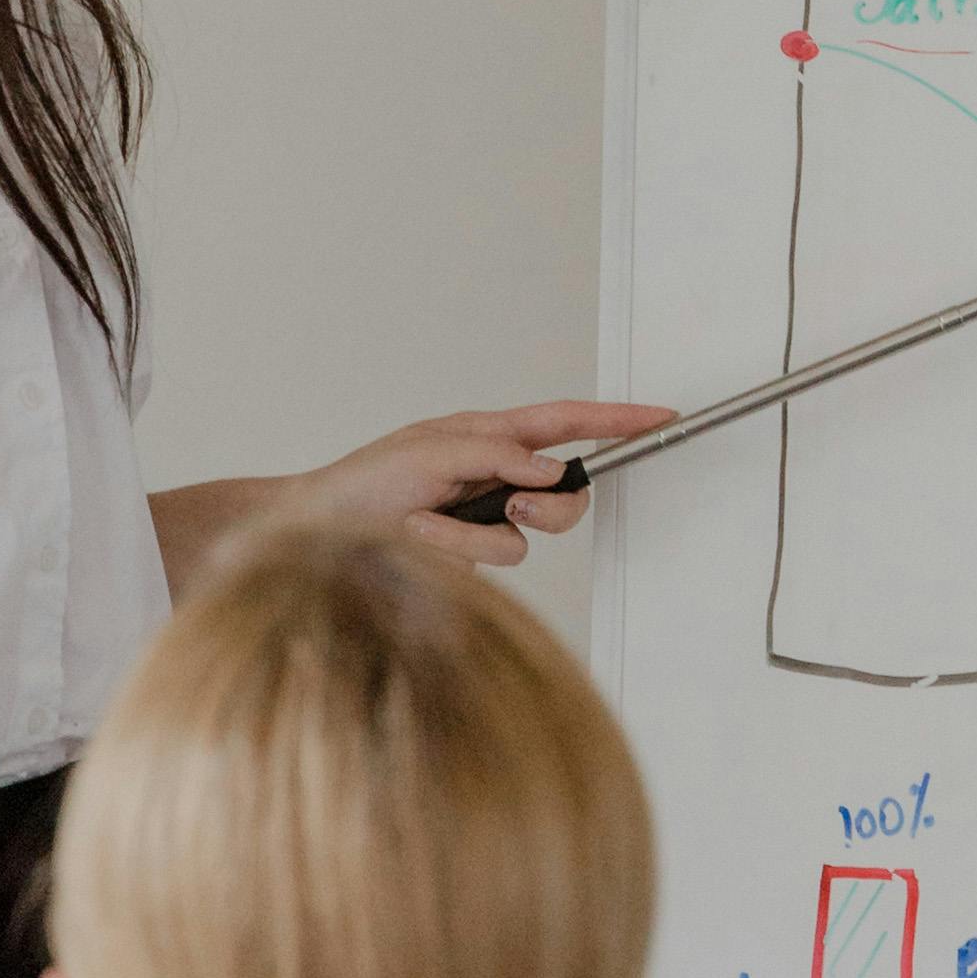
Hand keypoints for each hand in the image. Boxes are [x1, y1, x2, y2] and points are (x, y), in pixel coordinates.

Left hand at [280, 407, 673, 577]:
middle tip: (513, 505)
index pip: (567, 422)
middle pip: (564, 492)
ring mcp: (484, 519)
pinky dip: (457, 549)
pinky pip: (494, 560)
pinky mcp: (472, 557)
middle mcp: (494, 476)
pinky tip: (420, 539)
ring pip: (530, 535)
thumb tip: (549, 470)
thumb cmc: (363, 482)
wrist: (317, 535)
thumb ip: (497, 455)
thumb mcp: (430, 450)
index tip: (659, 417)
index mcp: (489, 435)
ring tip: (425, 520)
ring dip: (476, 531)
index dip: (616, 419)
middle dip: (549, 504)